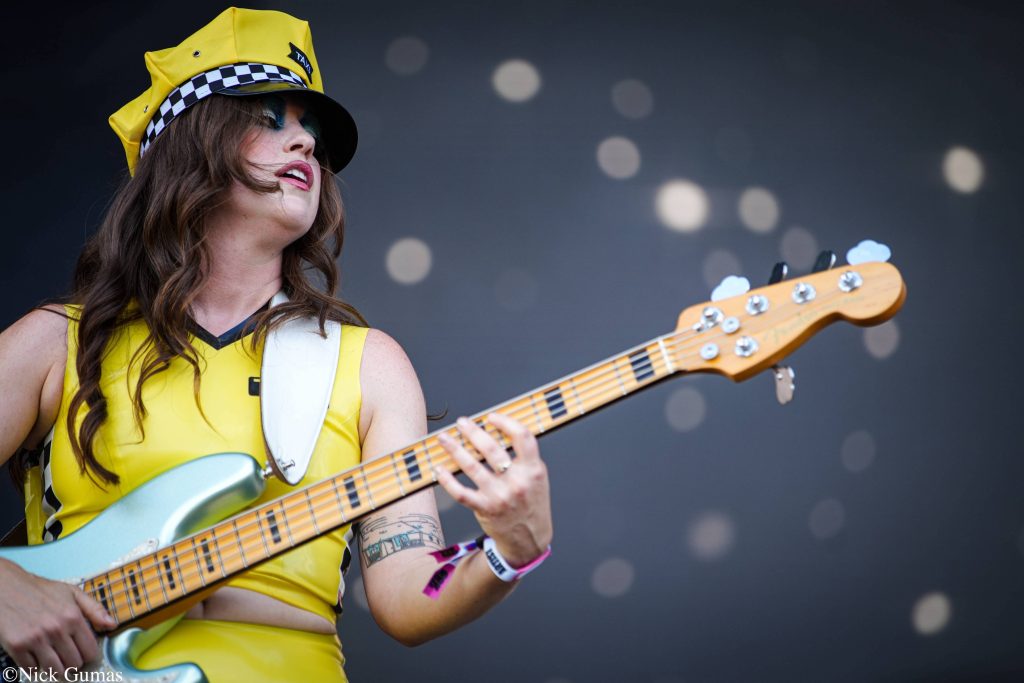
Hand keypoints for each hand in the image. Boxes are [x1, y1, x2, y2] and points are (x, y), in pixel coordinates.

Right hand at [0, 558, 115, 670]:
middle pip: (74, 663)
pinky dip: (35, 667)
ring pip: (56, 670)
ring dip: (57, 669)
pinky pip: (32, 669)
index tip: (85, 655)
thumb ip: (94, 609)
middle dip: (73, 662)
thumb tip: (112, 624)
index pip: (90, 651)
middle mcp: (56, 629)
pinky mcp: (17, 646)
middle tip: (68, 656)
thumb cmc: (39, 590)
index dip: (89, 656)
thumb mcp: (72, 593)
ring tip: (56, 661)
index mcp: (73, 616)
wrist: (7, 587)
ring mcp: (36, 639)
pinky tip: (36, 656)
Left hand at [434, 412, 552, 567]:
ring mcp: (499, 496)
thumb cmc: (531, 504)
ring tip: (444, 438)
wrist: (529, 540)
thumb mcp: (537, 479)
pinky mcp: (485, 509)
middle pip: (491, 449)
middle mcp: (517, 482)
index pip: (523, 437)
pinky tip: (440, 469)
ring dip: (454, 449)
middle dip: (472, 432)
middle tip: (462, 423)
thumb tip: (498, 433)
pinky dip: (447, 480)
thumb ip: (524, 458)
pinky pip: (461, 492)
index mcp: (534, 470)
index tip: (491, 417)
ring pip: (472, 466)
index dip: (506, 422)